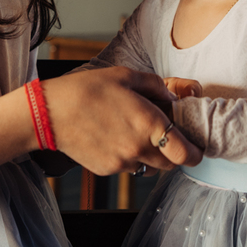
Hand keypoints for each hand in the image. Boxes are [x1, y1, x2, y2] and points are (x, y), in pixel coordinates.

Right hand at [42, 66, 201, 176]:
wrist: (50, 113)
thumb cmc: (87, 89)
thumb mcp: (125, 76)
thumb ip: (155, 86)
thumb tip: (172, 96)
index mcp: (149, 123)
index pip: (186, 154)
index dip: (196, 153)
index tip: (196, 149)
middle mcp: (139, 148)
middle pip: (171, 164)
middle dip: (173, 153)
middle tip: (165, 137)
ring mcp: (122, 163)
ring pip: (149, 167)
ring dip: (149, 156)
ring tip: (133, 134)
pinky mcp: (106, 170)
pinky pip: (127, 168)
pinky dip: (127, 157)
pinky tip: (113, 138)